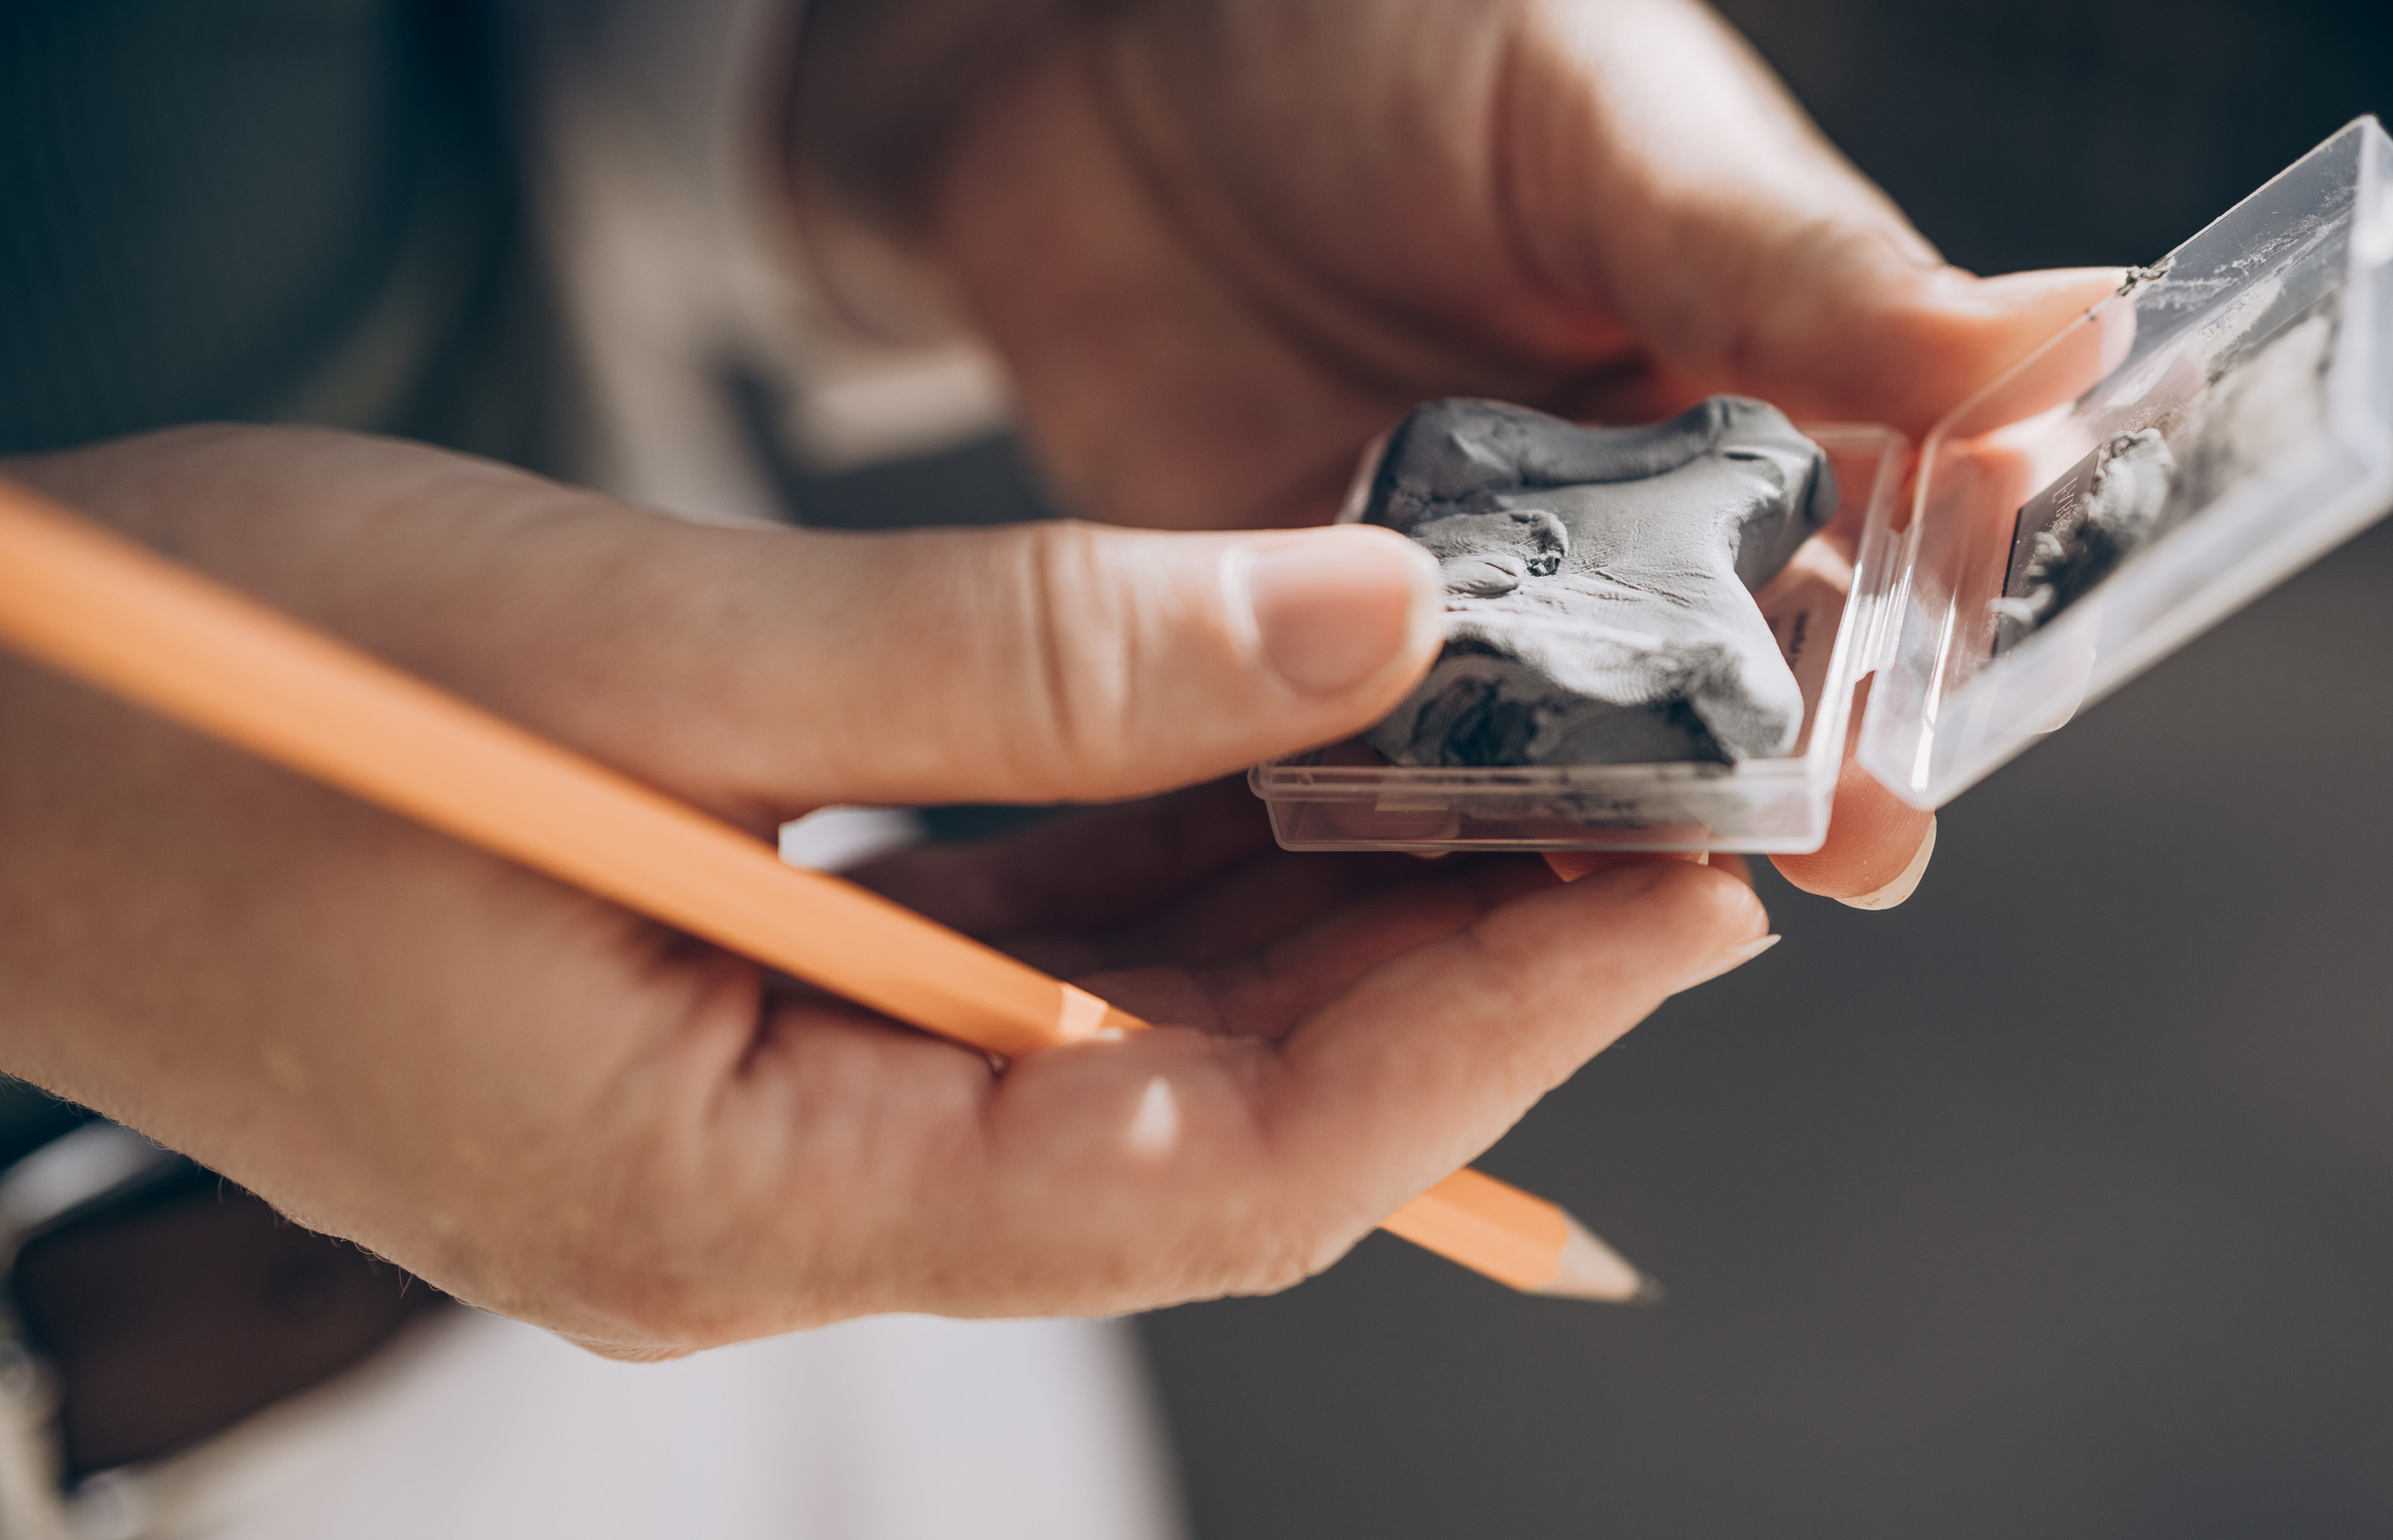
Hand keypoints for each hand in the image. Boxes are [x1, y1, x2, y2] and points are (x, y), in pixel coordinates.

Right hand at [0, 426, 1767, 1353]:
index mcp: (727, 1189)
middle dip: (1447, 984)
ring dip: (1314, 926)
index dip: (1472, 1045)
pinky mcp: (725, 1034)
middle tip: (1653, 821)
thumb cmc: (214, 701)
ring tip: (1512, 778)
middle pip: (1196, 1135)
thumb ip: (1016, 652)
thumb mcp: (634, 651)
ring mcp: (743, 1135)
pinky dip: (1154, 884)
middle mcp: (761, 1209)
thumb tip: (1352, 627)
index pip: (1207, 1177)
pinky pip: (1003, 986)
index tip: (1665, 904)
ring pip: (1116, 1062)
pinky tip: (1270, 760)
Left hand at [794, 0, 2131, 902]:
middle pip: (1735, 670)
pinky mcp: (1299, 636)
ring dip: (1608, 816)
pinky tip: (1441, 854)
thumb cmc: (1389, 27)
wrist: (1099, 47)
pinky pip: (1368, 748)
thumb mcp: (1611, 115)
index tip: (1941, 721)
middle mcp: (1624, 505)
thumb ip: (1798, 263)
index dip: (1922, 627)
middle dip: (1791, 766)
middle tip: (1842, 847)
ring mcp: (1462, 587)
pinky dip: (1407, 806)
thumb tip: (2067, 338)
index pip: (1882, 525)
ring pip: (1559, 741)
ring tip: (1653, 881)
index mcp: (1755, 369)